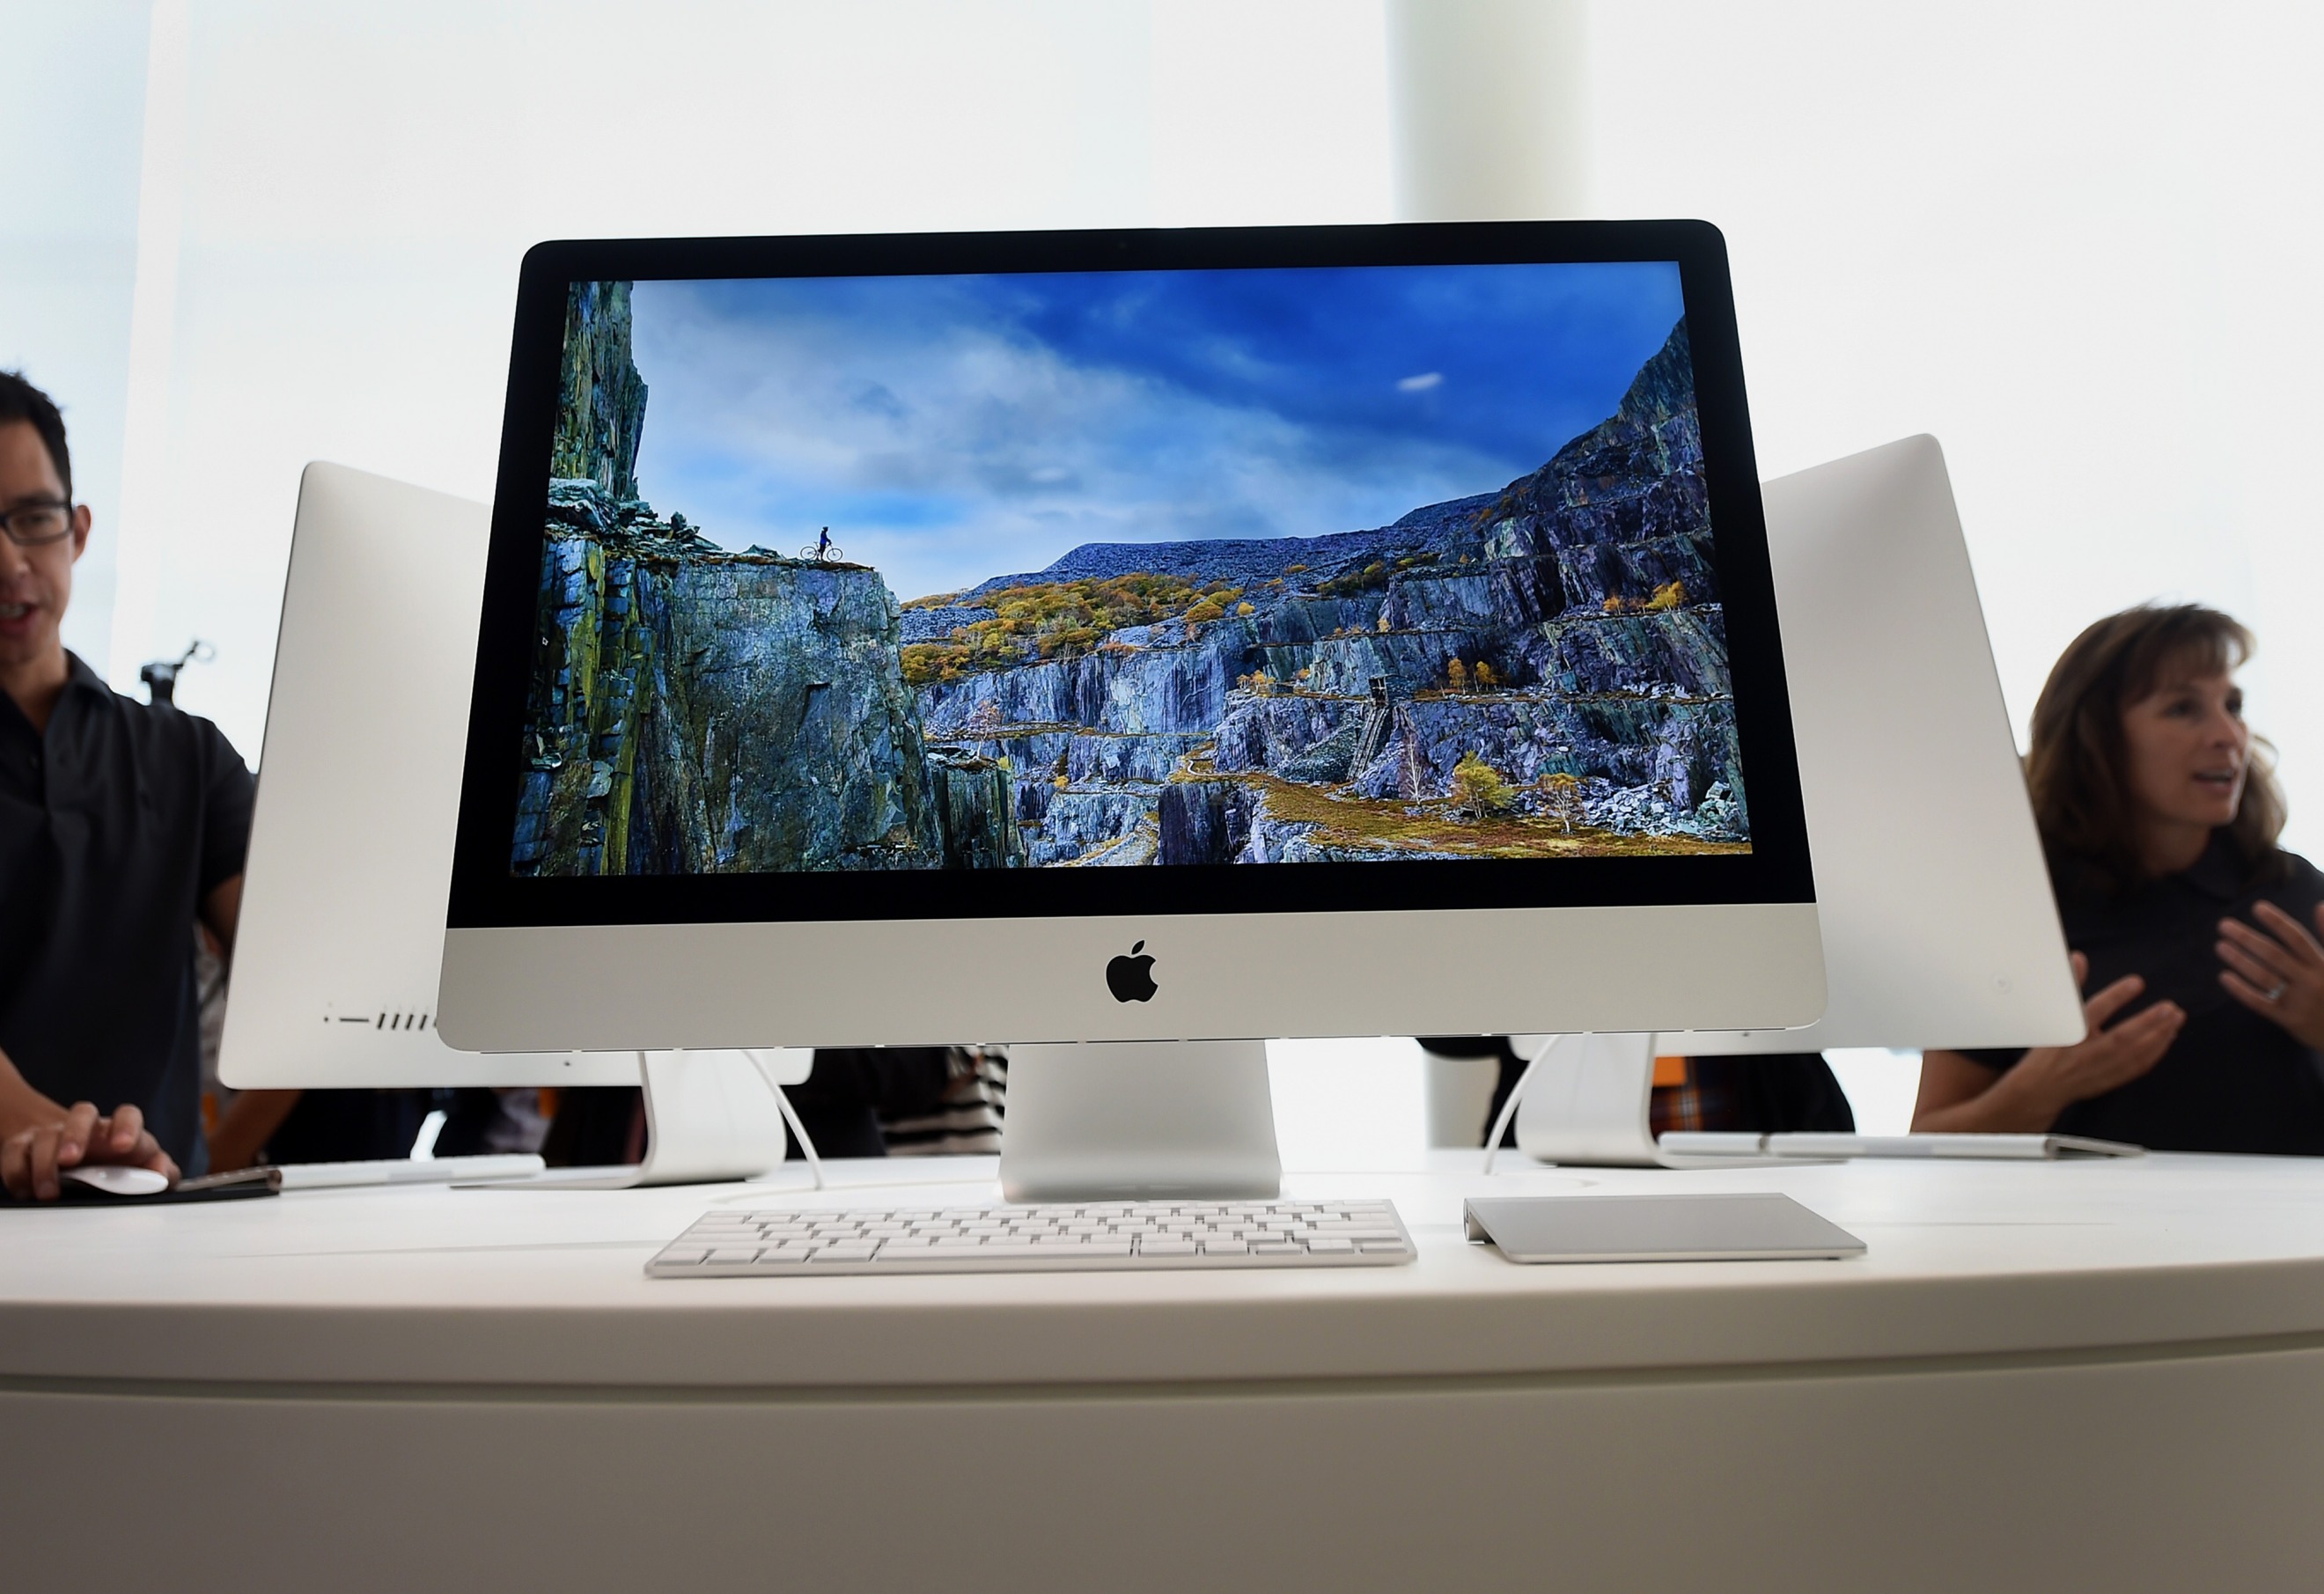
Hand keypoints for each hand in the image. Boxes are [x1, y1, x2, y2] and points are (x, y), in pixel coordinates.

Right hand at [1, 1101, 179, 1201]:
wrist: (74, 1158)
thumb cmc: (114, 1165)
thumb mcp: (141, 1168)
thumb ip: (161, 1171)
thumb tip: (163, 1174)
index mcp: (119, 1131)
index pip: (127, 1115)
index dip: (126, 1127)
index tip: (124, 1146)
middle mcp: (87, 1128)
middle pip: (82, 1114)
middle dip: (76, 1135)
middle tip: (70, 1160)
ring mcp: (53, 1134)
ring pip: (46, 1135)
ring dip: (44, 1164)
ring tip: (49, 1192)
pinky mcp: (24, 1147)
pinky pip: (15, 1153)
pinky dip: (18, 1172)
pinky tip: (26, 1190)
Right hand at [2005, 952, 2182, 1120]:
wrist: (2040, 1088)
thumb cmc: (2048, 1048)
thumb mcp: (2054, 1014)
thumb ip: (2070, 985)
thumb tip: (2079, 957)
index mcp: (2072, 1032)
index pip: (2096, 1010)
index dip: (2117, 996)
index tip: (2137, 983)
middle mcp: (2088, 1051)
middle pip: (2123, 1035)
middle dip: (2149, 1021)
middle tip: (2171, 1007)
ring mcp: (2102, 1068)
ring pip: (2135, 1052)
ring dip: (2159, 1036)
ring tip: (2176, 1019)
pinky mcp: (2112, 1079)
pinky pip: (2139, 1066)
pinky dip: (2156, 1053)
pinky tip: (2168, 1039)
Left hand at [2217, 901, 2323, 1049]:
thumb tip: (2320, 906)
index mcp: (2323, 965)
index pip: (2297, 938)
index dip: (2277, 922)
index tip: (2257, 907)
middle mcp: (2311, 981)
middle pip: (2274, 955)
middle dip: (2247, 939)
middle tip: (2223, 925)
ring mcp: (2299, 1002)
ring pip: (2264, 977)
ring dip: (2240, 960)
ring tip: (2220, 946)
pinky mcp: (2289, 1020)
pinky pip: (2260, 1003)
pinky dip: (2241, 990)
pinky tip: (2224, 977)